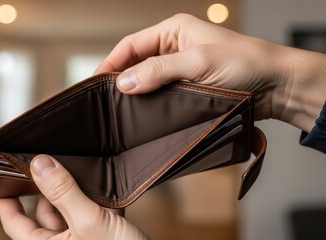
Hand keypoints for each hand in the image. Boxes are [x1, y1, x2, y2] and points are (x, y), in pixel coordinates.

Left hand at [0, 155, 148, 239]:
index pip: (16, 223)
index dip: (7, 201)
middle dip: (51, 188)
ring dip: (78, 190)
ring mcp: (83, 238)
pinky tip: (106, 187)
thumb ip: (63, 193)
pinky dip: (99, 198)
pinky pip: (94, 211)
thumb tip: (39, 165)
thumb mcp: (88, 222)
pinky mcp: (103, 233)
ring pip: (72, 208)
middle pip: (46, 210)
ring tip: (84, 173)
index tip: (2, 177)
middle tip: (53, 162)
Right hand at [96, 14, 325, 131]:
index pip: (130, 45)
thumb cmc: (244, 63)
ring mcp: (179, 69)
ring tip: (118, 111)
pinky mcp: (185, 87)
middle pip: (135, 63)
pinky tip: (141, 115)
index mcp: (173, 30)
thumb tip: (124, 83)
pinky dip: (149, 103)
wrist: (276, 85)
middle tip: (104, 102)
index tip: (95, 85)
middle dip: (119, 80)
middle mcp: (173, 47)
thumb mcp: (198, 62)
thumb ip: (159, 71)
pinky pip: (159, 94)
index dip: (111, 64)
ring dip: (134, 94)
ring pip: (146, 80)